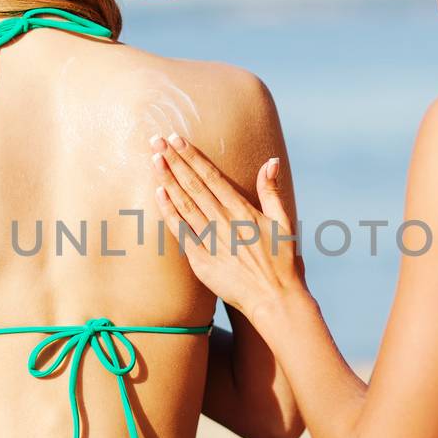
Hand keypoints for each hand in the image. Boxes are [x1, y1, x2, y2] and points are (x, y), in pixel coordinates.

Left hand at [150, 132, 305, 322]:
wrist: (274, 298)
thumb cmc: (281, 261)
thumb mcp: (283, 221)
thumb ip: (272, 190)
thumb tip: (271, 161)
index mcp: (243, 209)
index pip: (212, 176)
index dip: (193, 156)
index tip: (177, 140)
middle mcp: (224, 221)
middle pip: (194, 185)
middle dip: (174, 161)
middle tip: (156, 141)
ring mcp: (211, 240)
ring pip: (184, 203)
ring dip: (167, 180)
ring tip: (154, 159)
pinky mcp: (201, 260)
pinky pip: (181, 232)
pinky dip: (169, 212)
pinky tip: (159, 194)